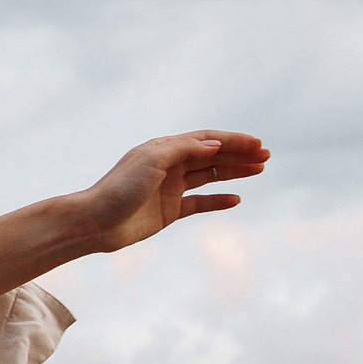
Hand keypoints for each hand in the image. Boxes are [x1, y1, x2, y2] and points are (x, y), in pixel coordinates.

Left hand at [80, 130, 268, 253]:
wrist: (96, 223)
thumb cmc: (119, 189)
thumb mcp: (151, 161)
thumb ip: (183, 150)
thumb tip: (214, 145)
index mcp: (164, 148)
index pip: (206, 140)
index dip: (233, 140)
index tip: (258, 144)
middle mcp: (169, 165)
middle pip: (212, 156)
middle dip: (239, 155)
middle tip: (266, 157)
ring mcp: (170, 188)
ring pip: (209, 177)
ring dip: (234, 173)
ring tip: (259, 171)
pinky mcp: (169, 211)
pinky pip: (199, 203)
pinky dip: (218, 201)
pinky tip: (236, 199)